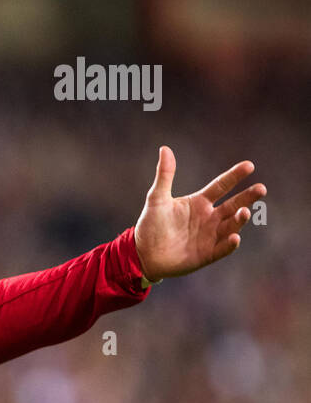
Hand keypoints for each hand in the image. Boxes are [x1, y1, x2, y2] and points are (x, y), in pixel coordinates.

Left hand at [133, 146, 265, 281]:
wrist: (143, 253)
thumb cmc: (151, 225)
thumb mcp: (157, 198)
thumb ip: (165, 175)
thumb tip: (165, 148)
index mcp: (200, 202)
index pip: (221, 186)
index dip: (234, 176)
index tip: (249, 165)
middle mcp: (210, 218)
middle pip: (234, 205)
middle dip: (247, 197)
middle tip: (261, 188)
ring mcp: (210, 236)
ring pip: (231, 225)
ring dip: (240, 219)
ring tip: (244, 211)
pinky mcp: (207, 254)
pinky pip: (223, 249)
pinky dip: (230, 244)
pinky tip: (235, 237)